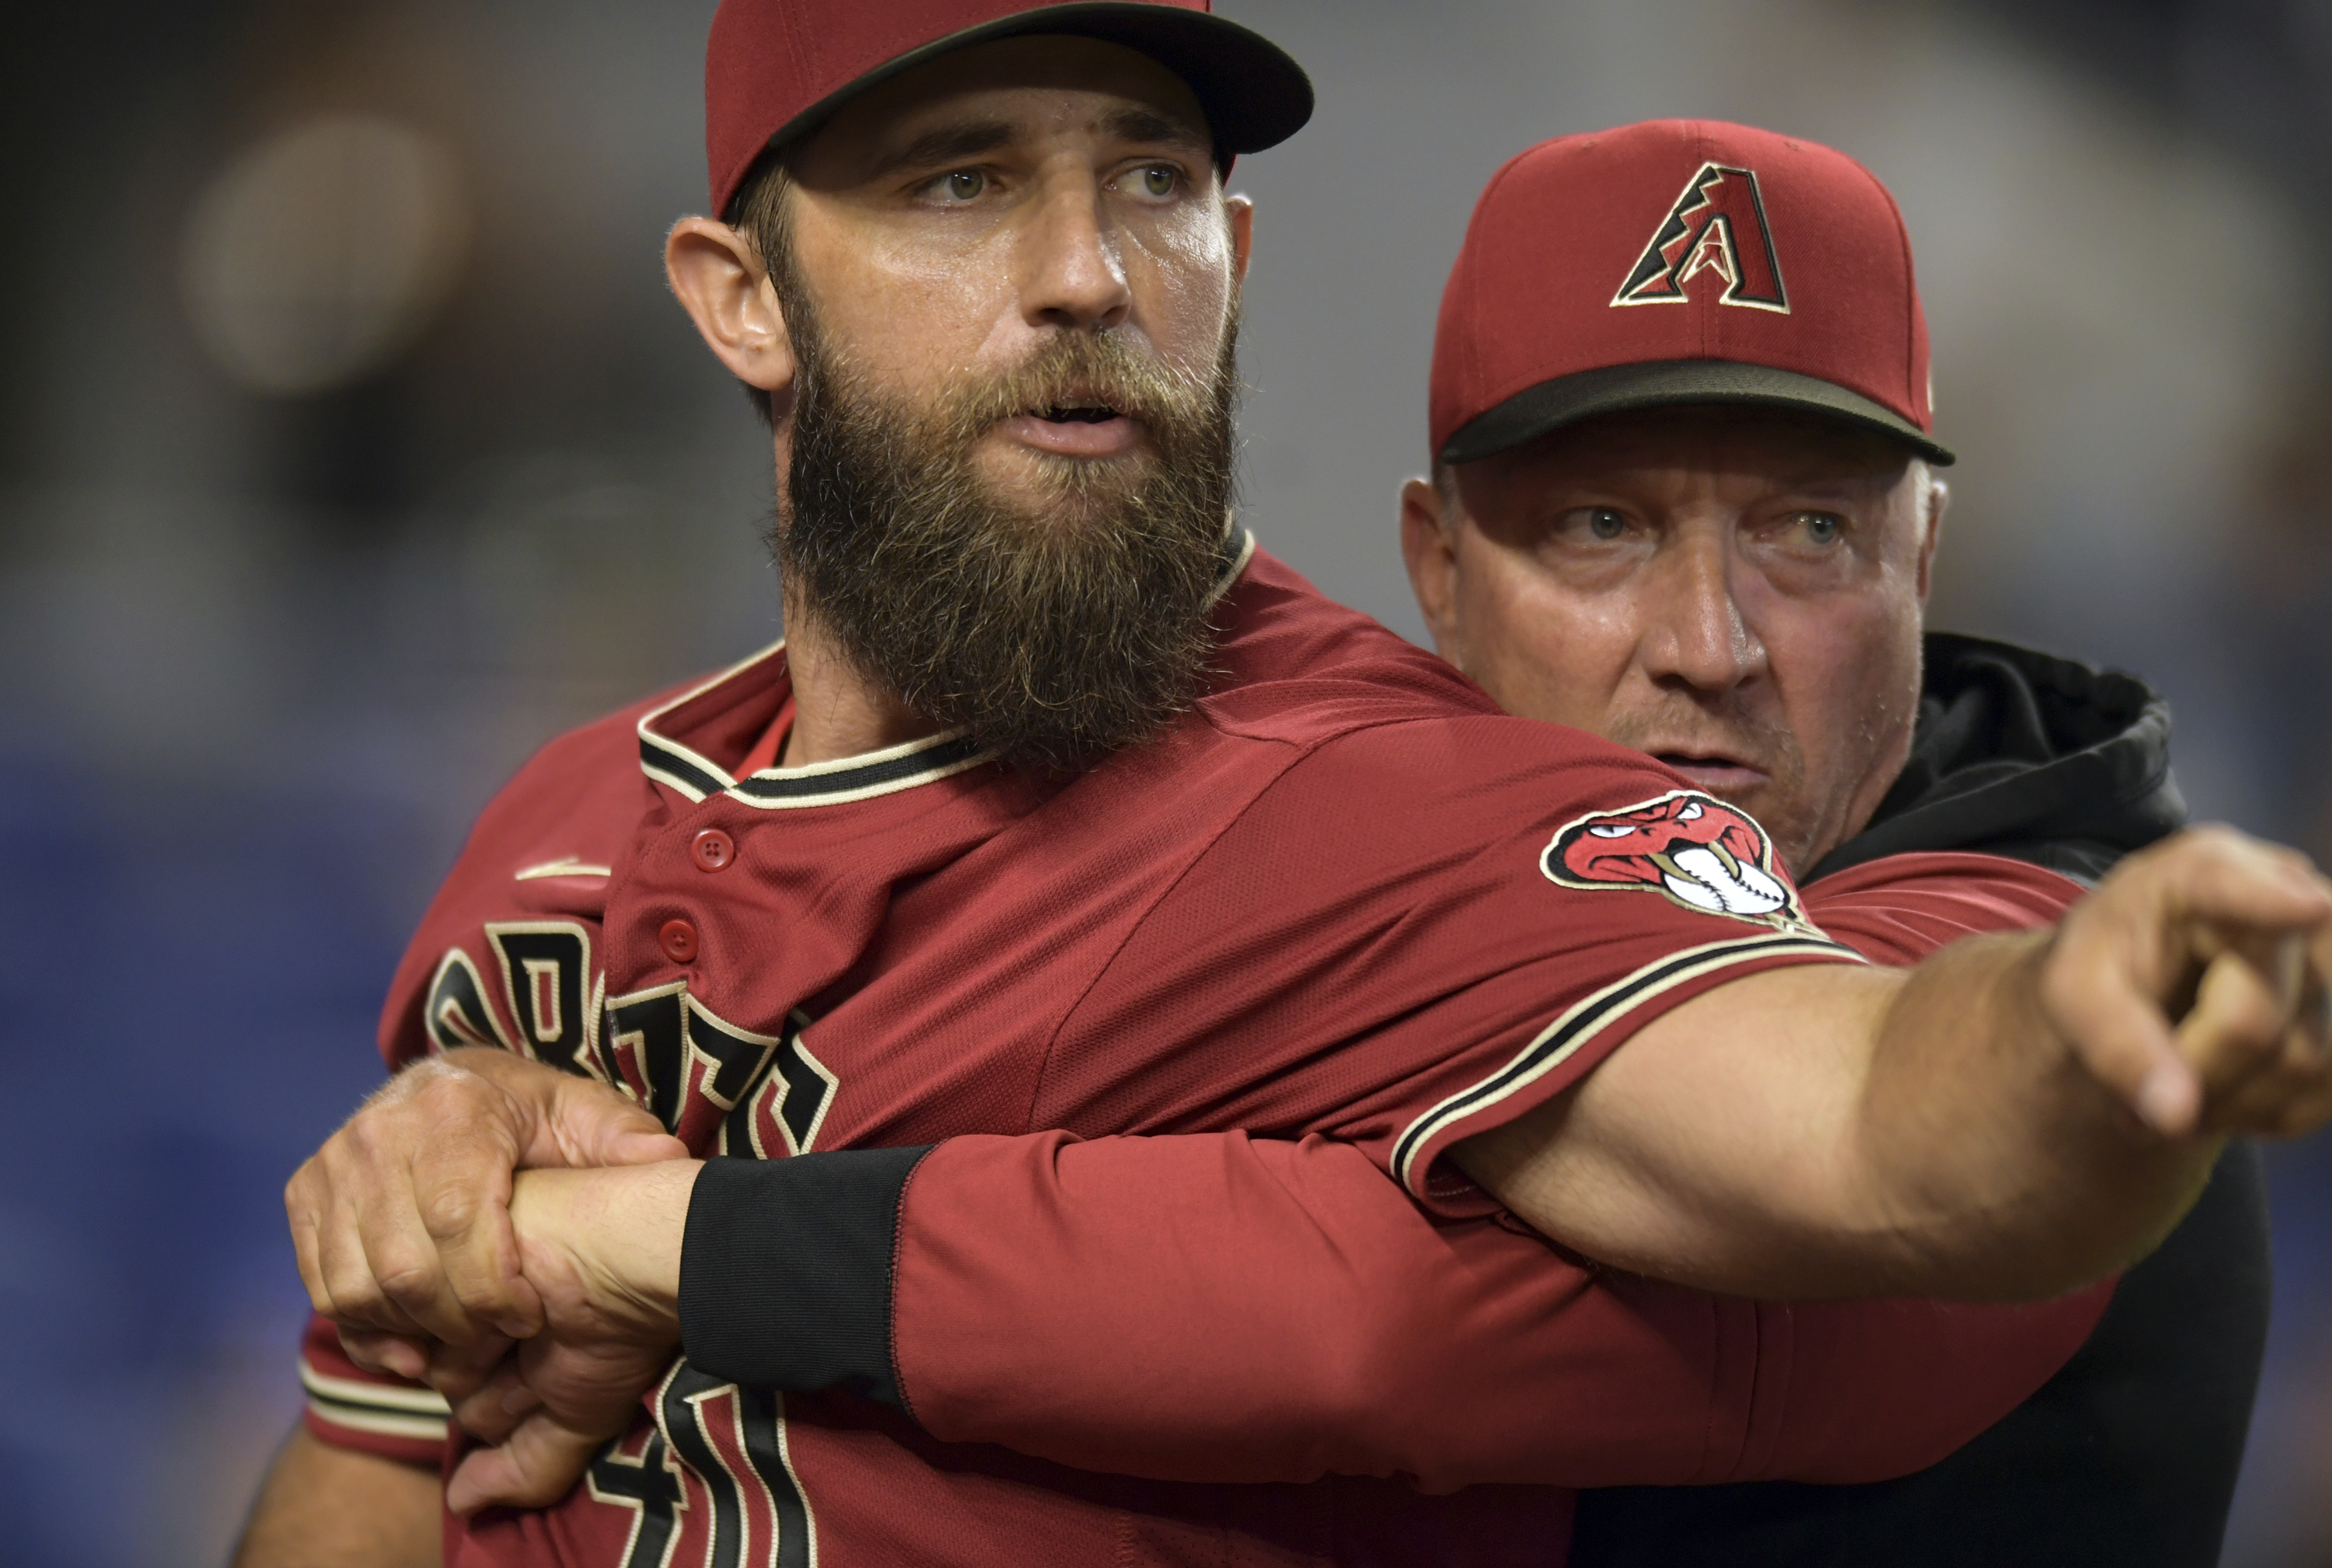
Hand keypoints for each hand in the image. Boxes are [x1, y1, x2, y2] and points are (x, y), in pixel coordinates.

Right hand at [287, 1048, 688, 1355]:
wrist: (448, 1082)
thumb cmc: (528, 1113)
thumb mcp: (586, 1115)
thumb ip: (626, 1141)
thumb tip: (668, 1162)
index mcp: (454, 1109)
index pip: (459, 1224)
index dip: (492, 1291)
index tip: (527, 1319)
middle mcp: (380, 1132)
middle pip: (405, 1267)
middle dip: (456, 1324)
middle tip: (497, 1341)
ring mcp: (333, 1163)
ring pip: (356, 1287)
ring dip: (408, 1335)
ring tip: (459, 1344)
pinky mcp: (304, 1193)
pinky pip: (322, 1287)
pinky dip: (363, 1330)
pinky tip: (411, 1345)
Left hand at [432, 1162, 700, 1512]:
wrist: (641, 1268)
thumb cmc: (623, 1333)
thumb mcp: (577, 1419)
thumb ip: (522, 1467)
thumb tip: (462, 1503)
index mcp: (492, 1330)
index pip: (458, 1400)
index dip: (505, 1407)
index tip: (551, 1375)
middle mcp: (467, 1305)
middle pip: (444, 1389)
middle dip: (503, 1391)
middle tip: (551, 1347)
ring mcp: (450, 1280)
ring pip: (433, 1371)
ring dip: (494, 1368)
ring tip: (541, 1325)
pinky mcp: (436, 1257)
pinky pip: (425, 1338)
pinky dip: (477, 1342)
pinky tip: (518, 1308)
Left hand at [2043, 825, 2331, 1137]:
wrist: (2148, 975)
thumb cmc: (2108, 965)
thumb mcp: (2076, 994)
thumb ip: (2115, 1044)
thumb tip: (2174, 1113)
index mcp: (2199, 870)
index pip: (2233, 887)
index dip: (2269, 900)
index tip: (2306, 907)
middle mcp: (2286, 895)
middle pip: (2255, 1022)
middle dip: (2191, 1077)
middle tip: (2127, 1110)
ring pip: (2301, 1065)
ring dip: (2227, 1104)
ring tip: (2172, 1087)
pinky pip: (2324, 1088)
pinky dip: (2267, 1110)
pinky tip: (2224, 1089)